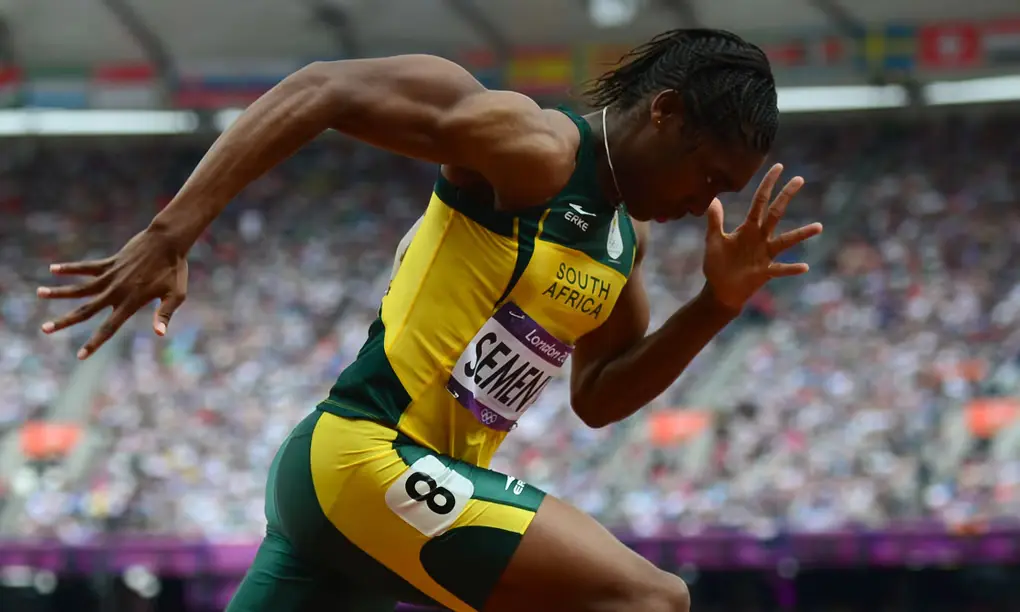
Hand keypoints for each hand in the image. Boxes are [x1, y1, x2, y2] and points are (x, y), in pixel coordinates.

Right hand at [37, 228, 188, 359]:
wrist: (168, 240)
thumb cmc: (175, 269)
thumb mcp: (176, 294)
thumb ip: (165, 314)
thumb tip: (160, 334)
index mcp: (131, 302)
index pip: (109, 328)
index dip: (95, 343)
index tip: (80, 356)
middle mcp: (116, 291)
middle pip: (86, 310)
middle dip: (64, 322)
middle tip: (44, 329)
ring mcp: (111, 275)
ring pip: (80, 287)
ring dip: (59, 292)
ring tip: (39, 293)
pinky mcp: (110, 262)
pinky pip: (86, 266)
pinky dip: (70, 268)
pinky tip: (53, 269)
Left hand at [702, 163, 822, 310]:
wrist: (720, 290)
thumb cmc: (717, 264)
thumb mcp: (713, 241)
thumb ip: (714, 221)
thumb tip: (713, 199)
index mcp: (748, 228)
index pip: (759, 202)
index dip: (767, 185)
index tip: (778, 167)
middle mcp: (760, 238)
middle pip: (775, 213)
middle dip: (786, 196)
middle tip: (799, 179)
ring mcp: (765, 255)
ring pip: (786, 241)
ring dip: (801, 234)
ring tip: (818, 226)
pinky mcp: (765, 272)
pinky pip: (781, 269)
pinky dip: (792, 268)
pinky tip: (804, 266)